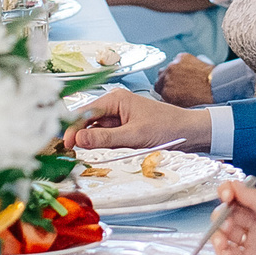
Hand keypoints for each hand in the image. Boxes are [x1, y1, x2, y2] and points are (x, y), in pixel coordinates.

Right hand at [60, 88, 209, 152]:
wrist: (190, 131)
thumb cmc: (167, 127)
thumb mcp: (134, 135)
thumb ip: (105, 138)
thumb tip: (78, 139)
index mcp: (116, 99)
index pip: (84, 112)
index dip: (72, 127)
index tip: (65, 144)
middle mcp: (115, 105)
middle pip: (87, 120)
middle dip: (78, 135)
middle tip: (68, 152)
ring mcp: (119, 117)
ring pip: (96, 130)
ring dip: (90, 142)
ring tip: (81, 155)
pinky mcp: (125, 128)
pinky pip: (107, 136)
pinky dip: (102, 145)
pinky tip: (98, 154)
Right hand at [156, 55, 216, 108]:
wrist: (216, 85)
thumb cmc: (203, 96)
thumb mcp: (182, 105)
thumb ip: (170, 100)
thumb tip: (167, 98)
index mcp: (166, 93)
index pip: (158, 90)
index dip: (165, 90)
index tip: (170, 89)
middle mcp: (166, 79)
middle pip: (160, 78)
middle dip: (168, 81)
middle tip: (178, 83)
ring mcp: (173, 67)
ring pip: (168, 68)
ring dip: (174, 72)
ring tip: (185, 76)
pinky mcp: (181, 58)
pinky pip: (177, 60)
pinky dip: (182, 64)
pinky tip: (190, 70)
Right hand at [209, 180, 255, 254]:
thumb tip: (236, 186)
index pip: (240, 196)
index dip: (229, 193)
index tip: (224, 196)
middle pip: (229, 214)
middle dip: (222, 216)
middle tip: (225, 223)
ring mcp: (251, 245)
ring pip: (225, 234)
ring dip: (218, 234)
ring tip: (222, 240)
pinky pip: (227, 253)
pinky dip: (221, 251)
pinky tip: (225, 252)